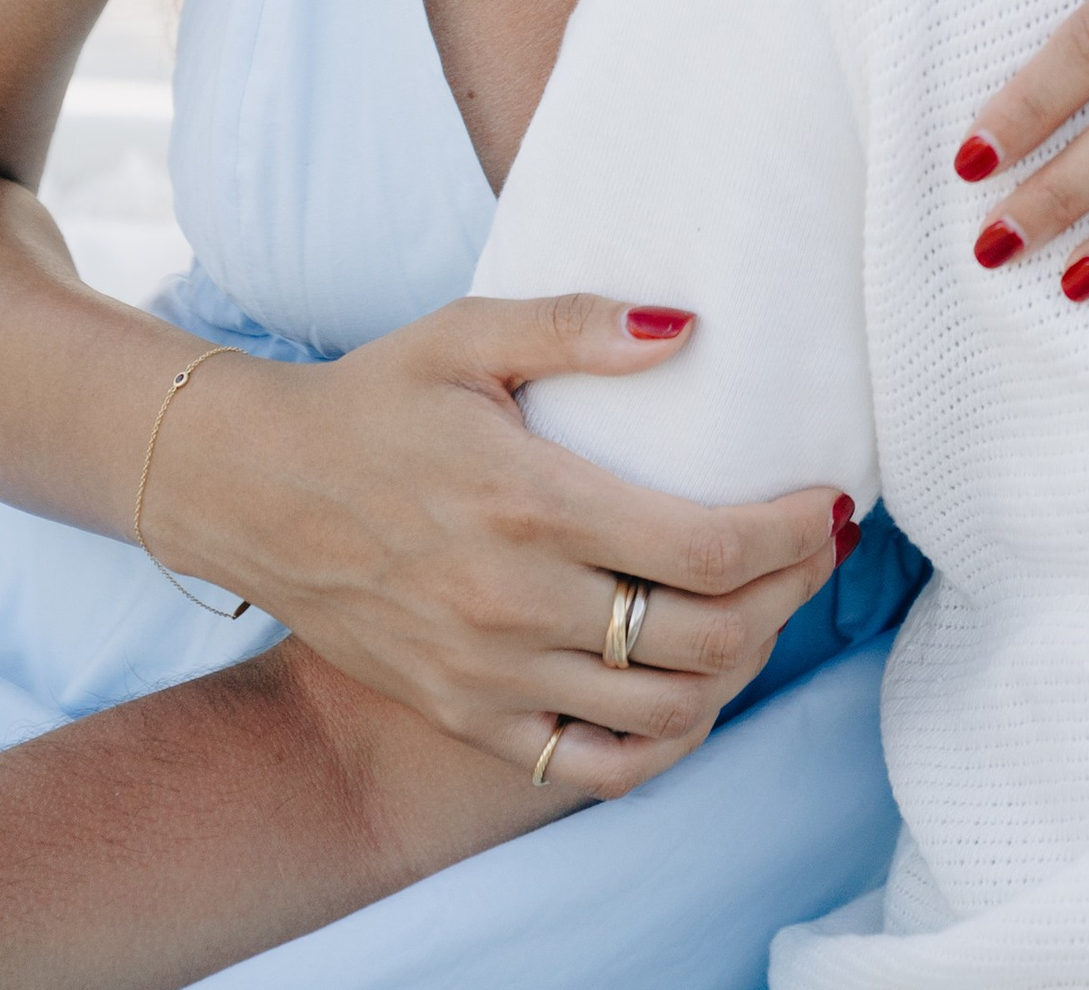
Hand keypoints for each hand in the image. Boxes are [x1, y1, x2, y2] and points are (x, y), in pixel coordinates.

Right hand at [143, 291, 850, 782]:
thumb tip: (687, 326)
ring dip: (742, 663)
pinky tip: (695, 691)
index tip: (834, 501)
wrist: (255, 490)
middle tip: (820, 546)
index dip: (791, 534)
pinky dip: (663, 741)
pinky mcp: (465, 715)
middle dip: (790, 593)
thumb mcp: (467, 333)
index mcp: (528, 503)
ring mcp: (489, 675)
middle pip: (703, 637)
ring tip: (770, 604)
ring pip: (662, 708)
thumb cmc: (373, 399)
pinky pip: (591, 764)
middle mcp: (514, 604)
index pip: (702, 549)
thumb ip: (578, 325)